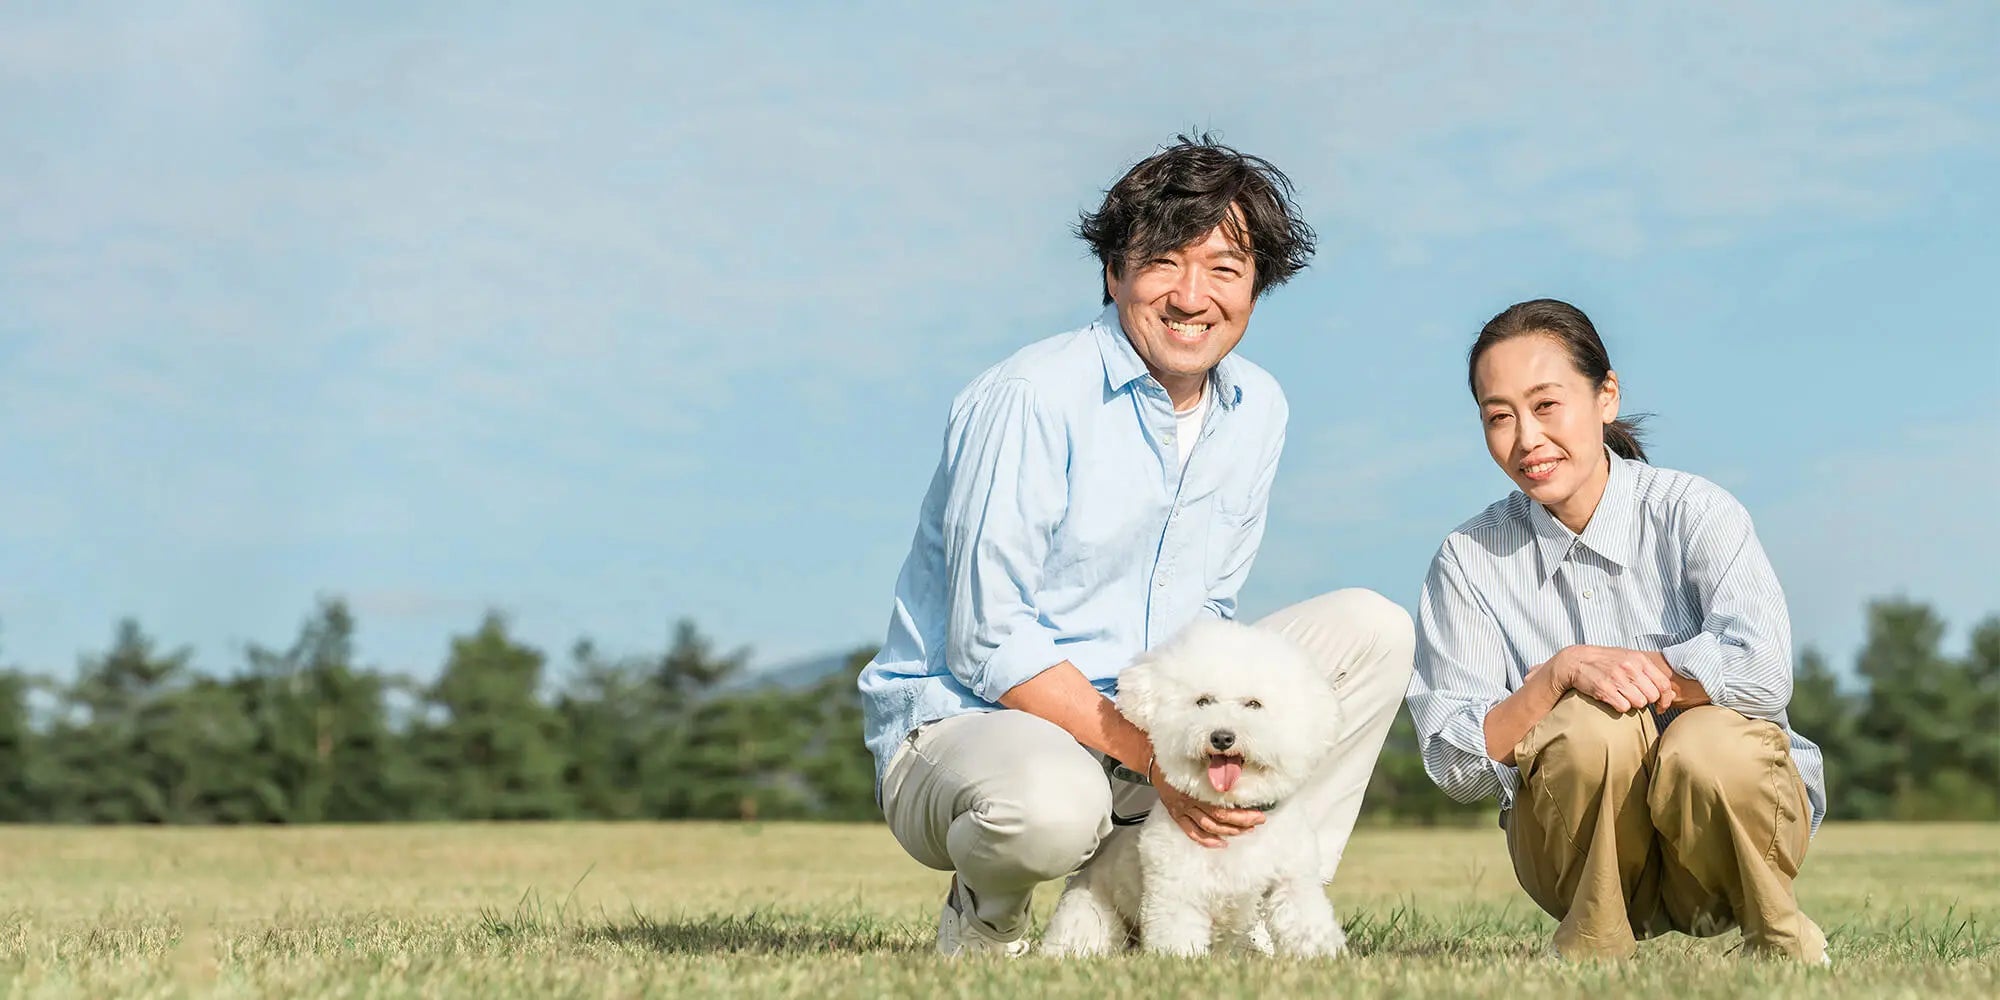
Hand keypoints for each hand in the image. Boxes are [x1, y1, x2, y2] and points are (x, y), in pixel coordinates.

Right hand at [1149, 757, 1263, 847]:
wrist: (1154, 763)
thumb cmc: (1178, 761)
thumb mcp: (1198, 761)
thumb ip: (1215, 769)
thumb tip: (1236, 774)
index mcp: (1197, 788)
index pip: (1224, 808)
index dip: (1243, 814)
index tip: (1259, 814)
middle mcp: (1190, 802)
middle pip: (1219, 819)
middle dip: (1241, 823)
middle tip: (1258, 822)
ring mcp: (1183, 811)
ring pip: (1208, 828)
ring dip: (1228, 832)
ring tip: (1244, 831)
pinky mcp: (1177, 815)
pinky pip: (1192, 832)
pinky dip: (1206, 840)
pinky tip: (1220, 843)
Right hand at [1544, 644, 1676, 712]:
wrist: (1576, 660)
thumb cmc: (1607, 662)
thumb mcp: (1629, 659)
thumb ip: (1649, 673)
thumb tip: (1671, 694)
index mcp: (1639, 659)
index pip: (1664, 684)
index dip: (1665, 699)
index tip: (1660, 706)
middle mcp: (1630, 667)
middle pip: (1652, 696)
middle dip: (1645, 700)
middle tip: (1634, 697)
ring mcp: (1617, 678)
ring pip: (1639, 703)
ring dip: (1632, 704)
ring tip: (1621, 696)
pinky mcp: (1604, 689)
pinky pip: (1623, 707)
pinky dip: (1619, 706)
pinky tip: (1612, 699)